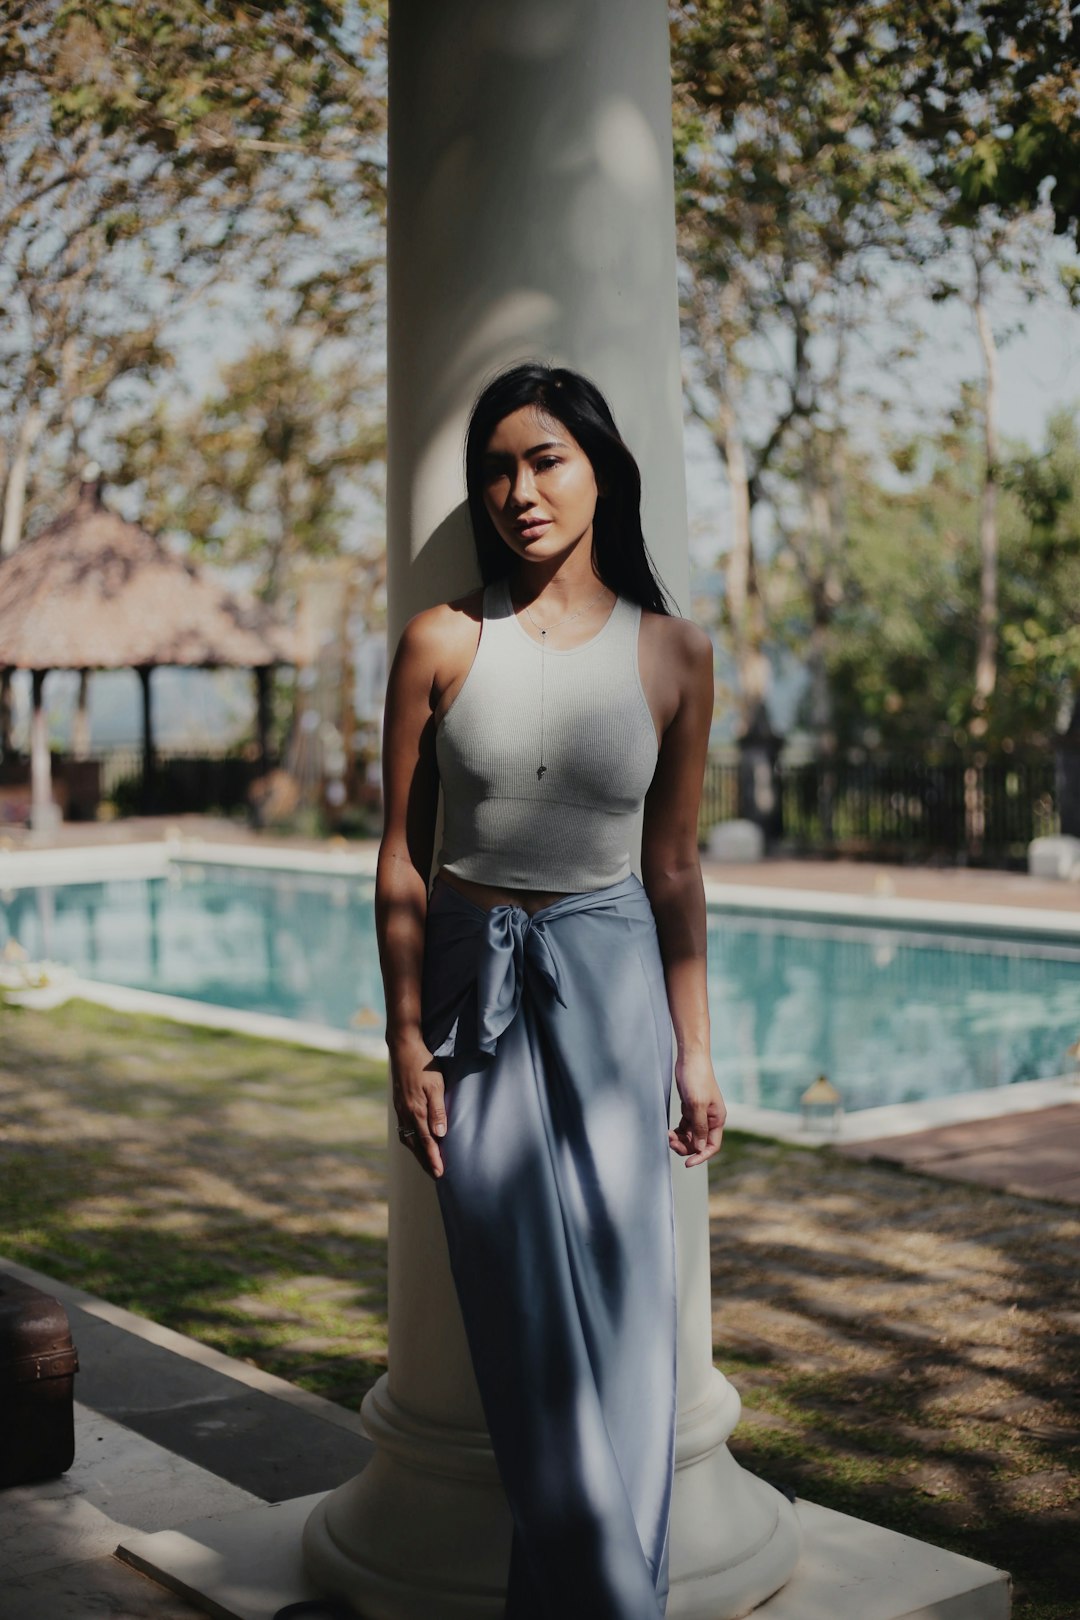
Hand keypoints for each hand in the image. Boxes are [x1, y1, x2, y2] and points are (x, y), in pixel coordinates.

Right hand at [390, 1033, 447, 1178]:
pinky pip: (404, 1129)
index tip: (440, 1173)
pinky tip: (416, 1141)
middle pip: (416, 1145)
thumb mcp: (436, 1085)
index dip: (434, 1158)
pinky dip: (411, 1140)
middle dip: (425, 1161)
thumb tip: (440, 1135)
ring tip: (427, 1163)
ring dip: (418, 1152)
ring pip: (408, 1138)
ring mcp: (400, 1109)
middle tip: (435, 1175)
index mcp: (416, 1111)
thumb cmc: (424, 1065)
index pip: (427, 1142)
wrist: (403, 1048)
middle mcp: (406, 1114)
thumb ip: (438, 1110)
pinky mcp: (399, 1104)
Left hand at [668, 1050, 725, 1168]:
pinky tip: (669, 1131)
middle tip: (670, 1142)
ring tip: (668, 1135)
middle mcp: (710, 1119)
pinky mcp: (689, 1109)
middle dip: (686, 1147)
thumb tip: (700, 1149)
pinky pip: (684, 1128)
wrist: (690, 1059)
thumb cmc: (696, 1079)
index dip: (701, 1156)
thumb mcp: (697, 1105)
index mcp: (717, 1119)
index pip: (712, 1146)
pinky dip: (677, 1132)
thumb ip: (699, 1128)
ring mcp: (699, 1114)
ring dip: (680, 1140)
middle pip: (699, 1143)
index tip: (688, 1163)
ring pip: (690, 1136)